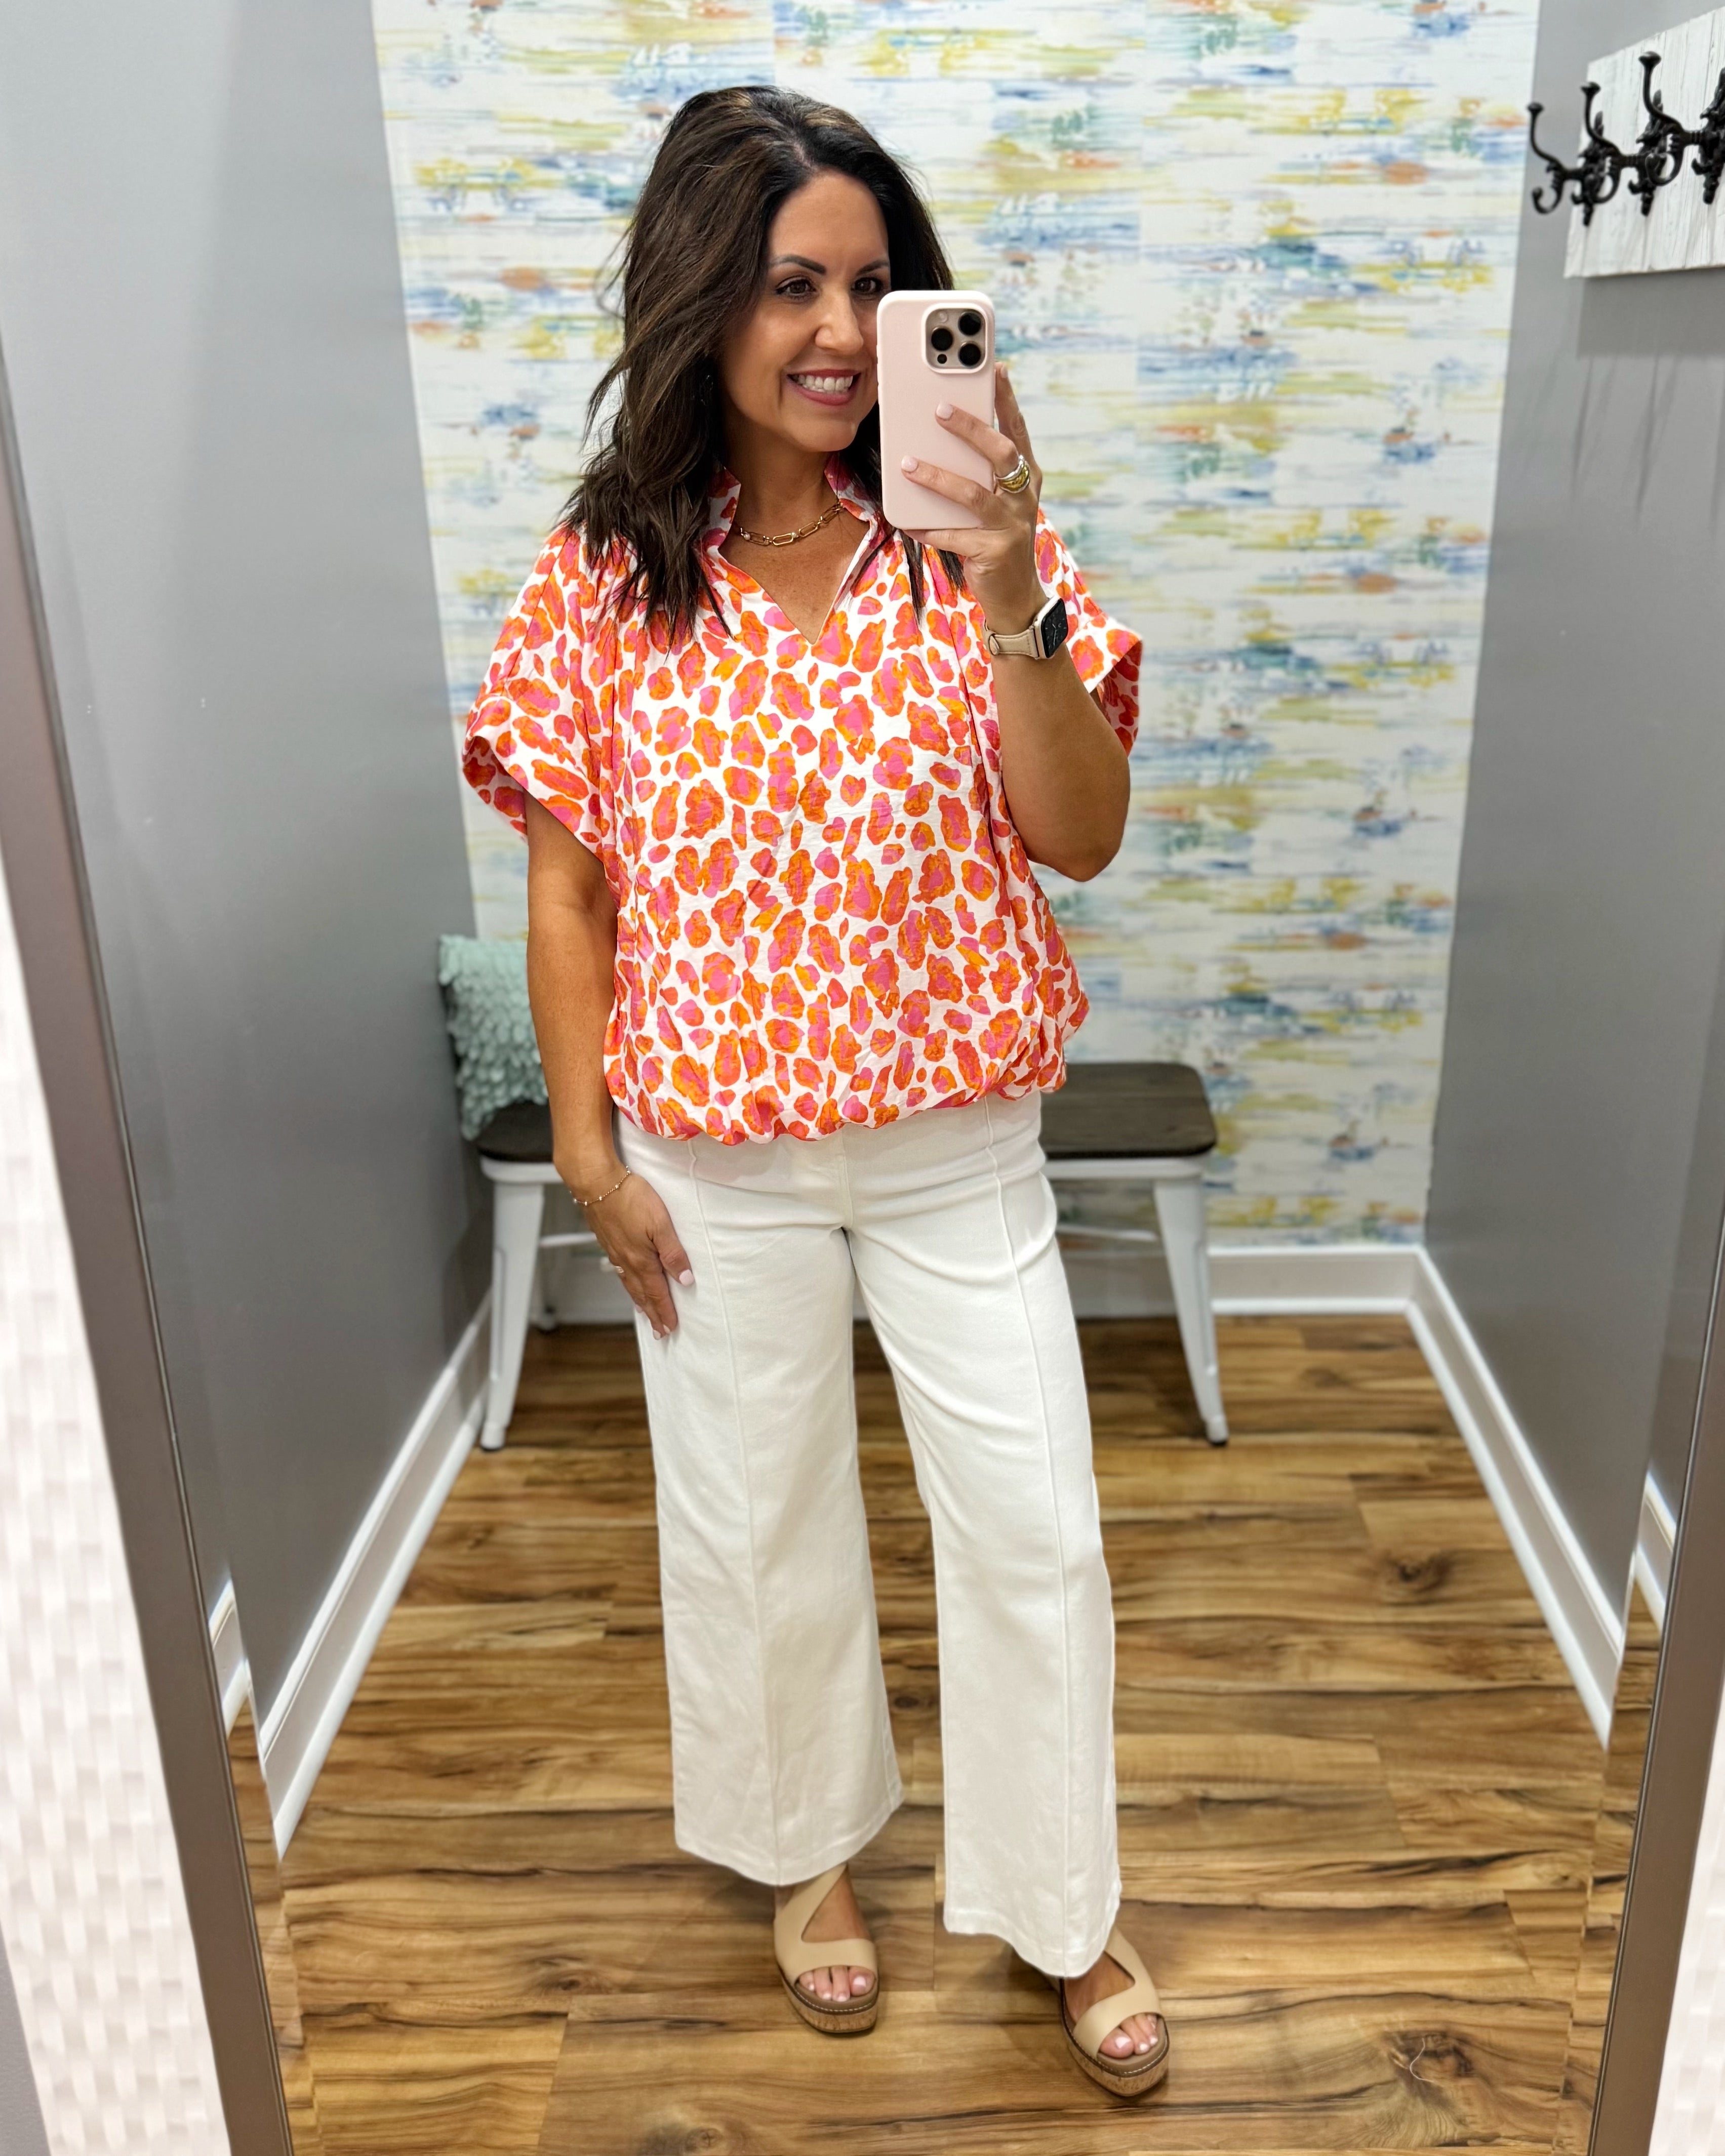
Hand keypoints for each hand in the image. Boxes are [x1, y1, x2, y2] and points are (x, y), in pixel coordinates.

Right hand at [566, 1167, 692, 1337]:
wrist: (597, 1183)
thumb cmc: (630, 1198)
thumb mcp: (660, 1224)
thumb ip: (673, 1253)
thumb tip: (685, 1280)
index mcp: (642, 1260)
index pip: (657, 1292)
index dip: (665, 1311)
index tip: (671, 1327)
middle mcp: (627, 1261)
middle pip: (642, 1294)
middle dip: (653, 1313)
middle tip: (659, 1331)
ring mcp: (615, 1252)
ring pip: (630, 1284)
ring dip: (640, 1301)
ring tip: (645, 1313)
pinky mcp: (608, 1242)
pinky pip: (620, 1272)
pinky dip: (627, 1285)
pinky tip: (628, 1281)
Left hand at [899, 364, 1043, 635]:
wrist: (1015, 595)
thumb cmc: (997, 538)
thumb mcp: (995, 500)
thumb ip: (978, 471)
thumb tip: (938, 436)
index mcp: (1026, 477)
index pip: (1017, 430)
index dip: (1007, 399)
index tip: (995, 368)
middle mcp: (1023, 497)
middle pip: (1001, 453)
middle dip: (971, 428)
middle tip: (940, 408)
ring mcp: (1011, 526)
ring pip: (973, 494)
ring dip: (938, 477)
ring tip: (908, 464)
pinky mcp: (994, 553)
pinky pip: (955, 536)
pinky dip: (930, 528)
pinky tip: (909, 522)